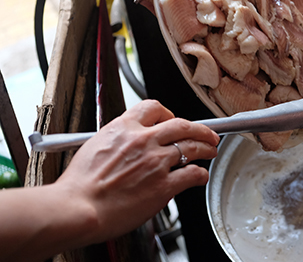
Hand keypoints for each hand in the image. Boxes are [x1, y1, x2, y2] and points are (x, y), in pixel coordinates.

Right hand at [56, 99, 218, 242]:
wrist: (77, 208)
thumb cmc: (80, 186)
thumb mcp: (94, 147)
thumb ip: (118, 141)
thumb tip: (127, 144)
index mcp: (124, 128)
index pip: (154, 108)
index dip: (169, 113)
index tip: (174, 119)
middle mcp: (143, 141)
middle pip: (182, 125)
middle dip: (200, 129)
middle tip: (208, 134)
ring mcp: (156, 162)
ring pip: (192, 147)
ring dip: (206, 148)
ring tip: (211, 150)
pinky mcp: (163, 185)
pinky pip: (192, 174)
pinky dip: (200, 174)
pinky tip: (201, 176)